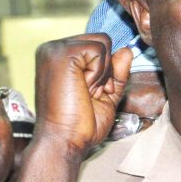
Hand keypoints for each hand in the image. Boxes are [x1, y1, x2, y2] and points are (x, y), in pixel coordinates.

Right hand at [34, 34, 130, 154]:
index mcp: (59, 57)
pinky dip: (99, 74)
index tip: (92, 94)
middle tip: (90, 94)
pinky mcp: (62, 53)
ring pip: (102, 43)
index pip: (96, 46)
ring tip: (86, 93)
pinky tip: (84, 89)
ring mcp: (55, 49)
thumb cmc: (81, 125)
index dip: (104, 71)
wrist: (65, 141)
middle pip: (101, 40)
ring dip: (103, 73)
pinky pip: (99, 50)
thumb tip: (127, 50)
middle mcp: (53, 48)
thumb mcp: (106, 96)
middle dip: (105, 70)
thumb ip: (116, 73)